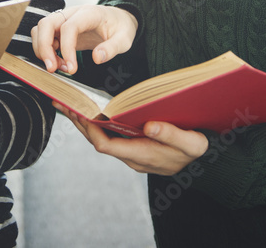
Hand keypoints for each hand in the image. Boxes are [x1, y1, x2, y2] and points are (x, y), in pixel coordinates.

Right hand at [31, 5, 137, 73]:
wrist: (118, 19)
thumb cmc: (120, 27)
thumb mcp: (125, 39)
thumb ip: (112, 48)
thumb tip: (97, 58)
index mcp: (89, 13)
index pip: (69, 27)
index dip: (66, 48)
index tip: (72, 68)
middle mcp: (72, 13)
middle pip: (46, 24)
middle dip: (44, 48)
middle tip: (52, 68)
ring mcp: (64, 19)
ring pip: (40, 29)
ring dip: (43, 50)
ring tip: (59, 66)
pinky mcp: (59, 28)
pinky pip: (43, 36)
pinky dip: (45, 50)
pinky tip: (59, 62)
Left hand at [54, 102, 207, 175]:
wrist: (204, 162)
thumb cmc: (197, 150)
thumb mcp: (192, 143)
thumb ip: (172, 135)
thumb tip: (149, 125)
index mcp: (141, 155)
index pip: (106, 146)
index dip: (90, 130)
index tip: (79, 113)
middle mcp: (132, 157)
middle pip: (97, 141)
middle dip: (79, 123)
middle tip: (62, 103)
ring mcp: (132, 153)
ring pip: (101, 139)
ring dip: (85, 123)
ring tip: (69, 104)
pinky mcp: (135, 147)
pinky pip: (110, 136)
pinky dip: (98, 124)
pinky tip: (91, 111)